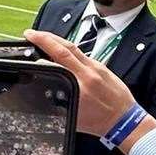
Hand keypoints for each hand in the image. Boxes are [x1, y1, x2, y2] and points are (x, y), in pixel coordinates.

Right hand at [24, 29, 139, 136]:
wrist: (125, 120)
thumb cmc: (100, 121)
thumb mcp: (74, 115)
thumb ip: (58, 102)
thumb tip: (44, 89)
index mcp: (80, 88)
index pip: (57, 65)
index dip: (41, 57)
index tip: (30, 52)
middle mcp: (89, 74)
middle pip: (64, 49)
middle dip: (45, 38)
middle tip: (30, 33)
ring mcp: (96, 68)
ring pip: (73, 47)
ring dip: (56, 39)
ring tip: (42, 36)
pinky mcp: (101, 66)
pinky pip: (81, 53)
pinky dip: (68, 48)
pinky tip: (61, 48)